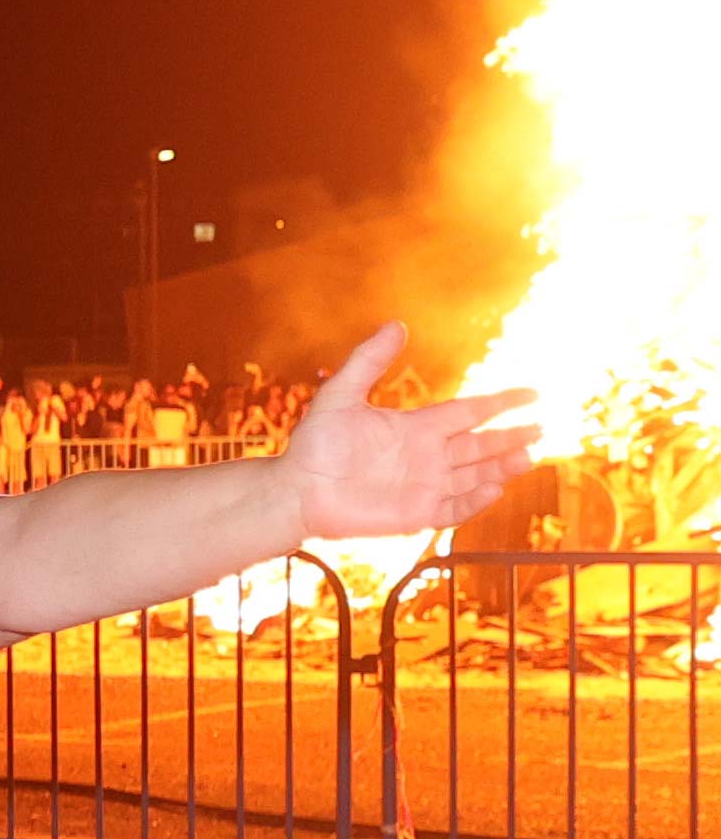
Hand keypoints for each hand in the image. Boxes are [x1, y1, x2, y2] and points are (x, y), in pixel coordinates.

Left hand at [279, 324, 538, 538]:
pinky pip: (454, 509)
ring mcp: (424, 486)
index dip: (501, 403)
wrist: (296, 489)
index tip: (532, 393)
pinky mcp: (415, 515)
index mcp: (417, 427)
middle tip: (541, 429)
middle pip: (480, 445)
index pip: (469, 412)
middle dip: (511, 438)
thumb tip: (397, 323)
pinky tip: (495, 488)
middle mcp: (427, 457)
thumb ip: (368, 360)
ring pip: (475, 476)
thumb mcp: (340, 395)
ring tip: (529, 456)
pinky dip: (475, 501)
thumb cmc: (314, 444)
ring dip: (502, 467)